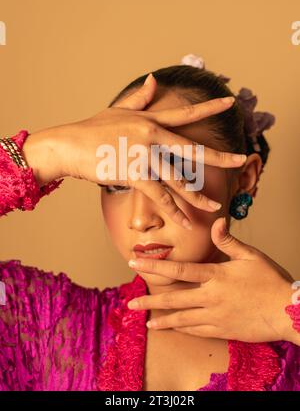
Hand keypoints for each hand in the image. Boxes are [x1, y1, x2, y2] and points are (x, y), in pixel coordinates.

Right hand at [23, 74, 246, 228]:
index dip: (209, 107)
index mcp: (150, 120)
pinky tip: (185, 222)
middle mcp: (151, 135)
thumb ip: (140, 98)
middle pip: (191, 148)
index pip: (185, 113)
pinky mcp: (133, 174)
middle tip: (242, 159)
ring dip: (198, 196)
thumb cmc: (92, 129)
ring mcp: (144, 155)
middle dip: (219, 156)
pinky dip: (173, 211)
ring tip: (216, 208)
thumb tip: (154, 79)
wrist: (69, 144)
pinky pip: (159, 196)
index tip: (230, 102)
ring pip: (178, 179)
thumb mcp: (118, 110)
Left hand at [127, 217, 298, 344]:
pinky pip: (196, 331)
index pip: (179, 270)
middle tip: (131, 303)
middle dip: (150, 300)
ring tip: (144, 320)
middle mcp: (211, 297)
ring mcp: (216, 316)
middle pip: (174, 298)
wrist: (288, 312)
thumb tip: (217, 220)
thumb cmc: (271, 281)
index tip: (135, 262)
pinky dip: (181, 328)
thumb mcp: (251, 256)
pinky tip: (171, 328)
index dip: (155, 266)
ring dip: (161, 319)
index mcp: (216, 275)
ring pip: (182, 318)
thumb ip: (229, 241)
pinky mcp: (222, 330)